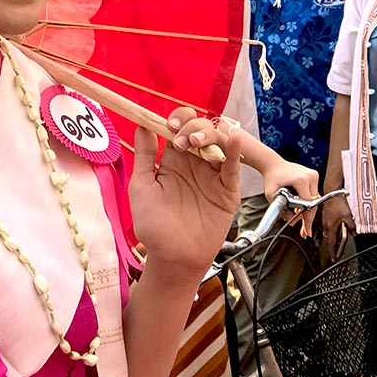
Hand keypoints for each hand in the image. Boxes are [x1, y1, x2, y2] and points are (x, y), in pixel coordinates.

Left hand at [128, 108, 240, 277]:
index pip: (180, 128)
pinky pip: (233, 166)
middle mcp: (194, 163)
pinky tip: (233, 139)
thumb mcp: (142, 187)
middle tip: (182, 141)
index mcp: (174, 160)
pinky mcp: (227, 189)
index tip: (169, 125)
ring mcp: (212, 175)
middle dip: (193, 127)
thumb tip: (142, 124)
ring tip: (197, 143)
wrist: (173, 257)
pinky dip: (234, 150)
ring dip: (210, 135)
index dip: (177, 120)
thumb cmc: (153, 225)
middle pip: (201, 130)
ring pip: (219, 142)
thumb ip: (144, 156)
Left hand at [257, 148, 318, 238]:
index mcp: (301, 180)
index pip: (308, 204)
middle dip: (307, 219)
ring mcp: (313, 175)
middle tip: (304, 232)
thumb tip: (292, 221)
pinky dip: (307, 202)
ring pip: (314, 200)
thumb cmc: (271, 177)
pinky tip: (301, 211)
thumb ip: (280, 209)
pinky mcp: (313, 175)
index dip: (306, 220)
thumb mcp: (270, 195)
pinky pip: (313, 194)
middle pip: (313, 204)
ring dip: (307, 211)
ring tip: (300, 222)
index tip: (306, 231)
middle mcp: (310, 176)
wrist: (273, 164)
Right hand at [321, 194, 353, 265]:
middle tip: (336, 252)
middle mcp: (326, 226)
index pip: (331, 244)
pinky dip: (332, 231)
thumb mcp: (348, 216)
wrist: (332, 194)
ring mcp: (325, 221)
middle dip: (333, 247)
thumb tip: (353, 233)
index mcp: (331, 227)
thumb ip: (351, 226)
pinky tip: (337, 229)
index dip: (332, 252)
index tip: (333, 258)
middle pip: (329, 239)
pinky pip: (329, 227)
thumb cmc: (338, 204)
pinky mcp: (325, 217)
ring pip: (329, 233)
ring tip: (338, 241)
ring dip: (333, 238)